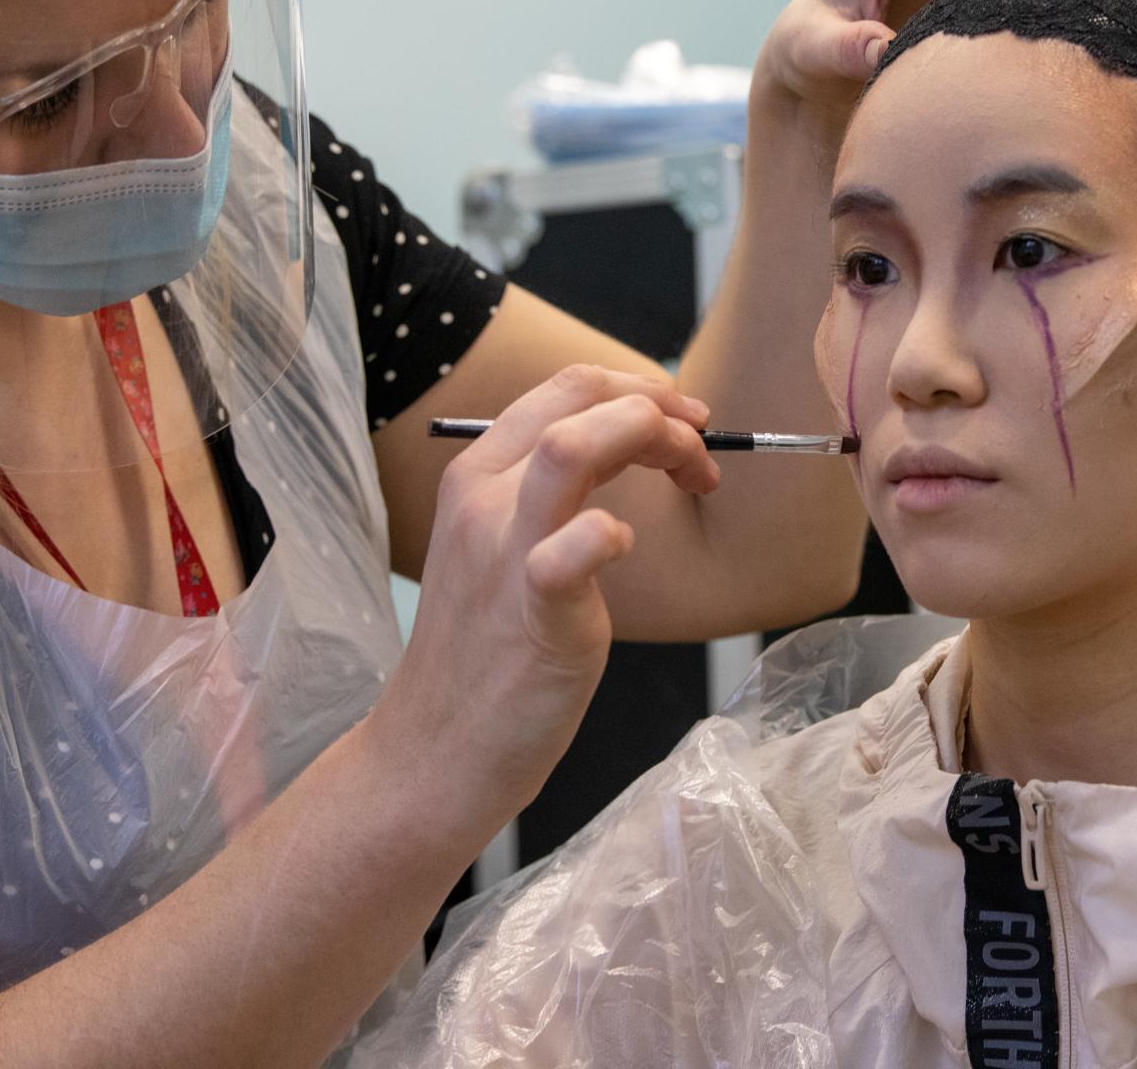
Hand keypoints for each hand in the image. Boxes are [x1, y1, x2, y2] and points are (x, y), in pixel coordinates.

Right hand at [365, 365, 716, 823]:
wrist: (435, 749)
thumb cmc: (490, 650)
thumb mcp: (508, 545)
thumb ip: (556, 492)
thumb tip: (632, 445)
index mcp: (477, 474)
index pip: (565, 386)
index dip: (639, 390)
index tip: (685, 425)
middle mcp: (482, 499)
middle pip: (578, 399)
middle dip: (659, 408)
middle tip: (701, 455)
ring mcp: (502, 553)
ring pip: (571, 447)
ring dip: (650, 441)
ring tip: (691, 480)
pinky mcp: (531, 612)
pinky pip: (571, 549)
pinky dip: (612, 535)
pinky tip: (626, 551)